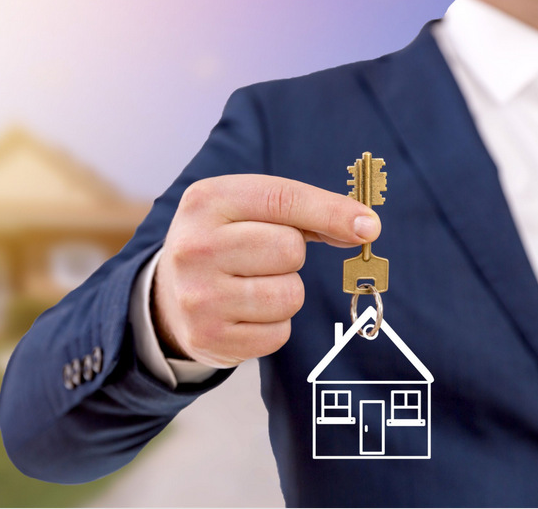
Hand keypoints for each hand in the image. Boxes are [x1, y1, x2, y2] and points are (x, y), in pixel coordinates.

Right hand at [152, 174, 380, 367]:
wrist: (168, 296)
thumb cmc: (223, 243)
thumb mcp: (246, 210)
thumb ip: (302, 211)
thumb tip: (364, 227)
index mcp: (206, 201)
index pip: (281, 199)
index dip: (331, 212)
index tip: (368, 225)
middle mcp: (195, 247)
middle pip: (289, 249)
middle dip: (291, 255)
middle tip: (264, 259)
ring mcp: (198, 296)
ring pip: (289, 295)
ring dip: (285, 292)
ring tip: (253, 286)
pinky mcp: (209, 338)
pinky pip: (278, 333)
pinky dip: (274, 325)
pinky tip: (246, 314)